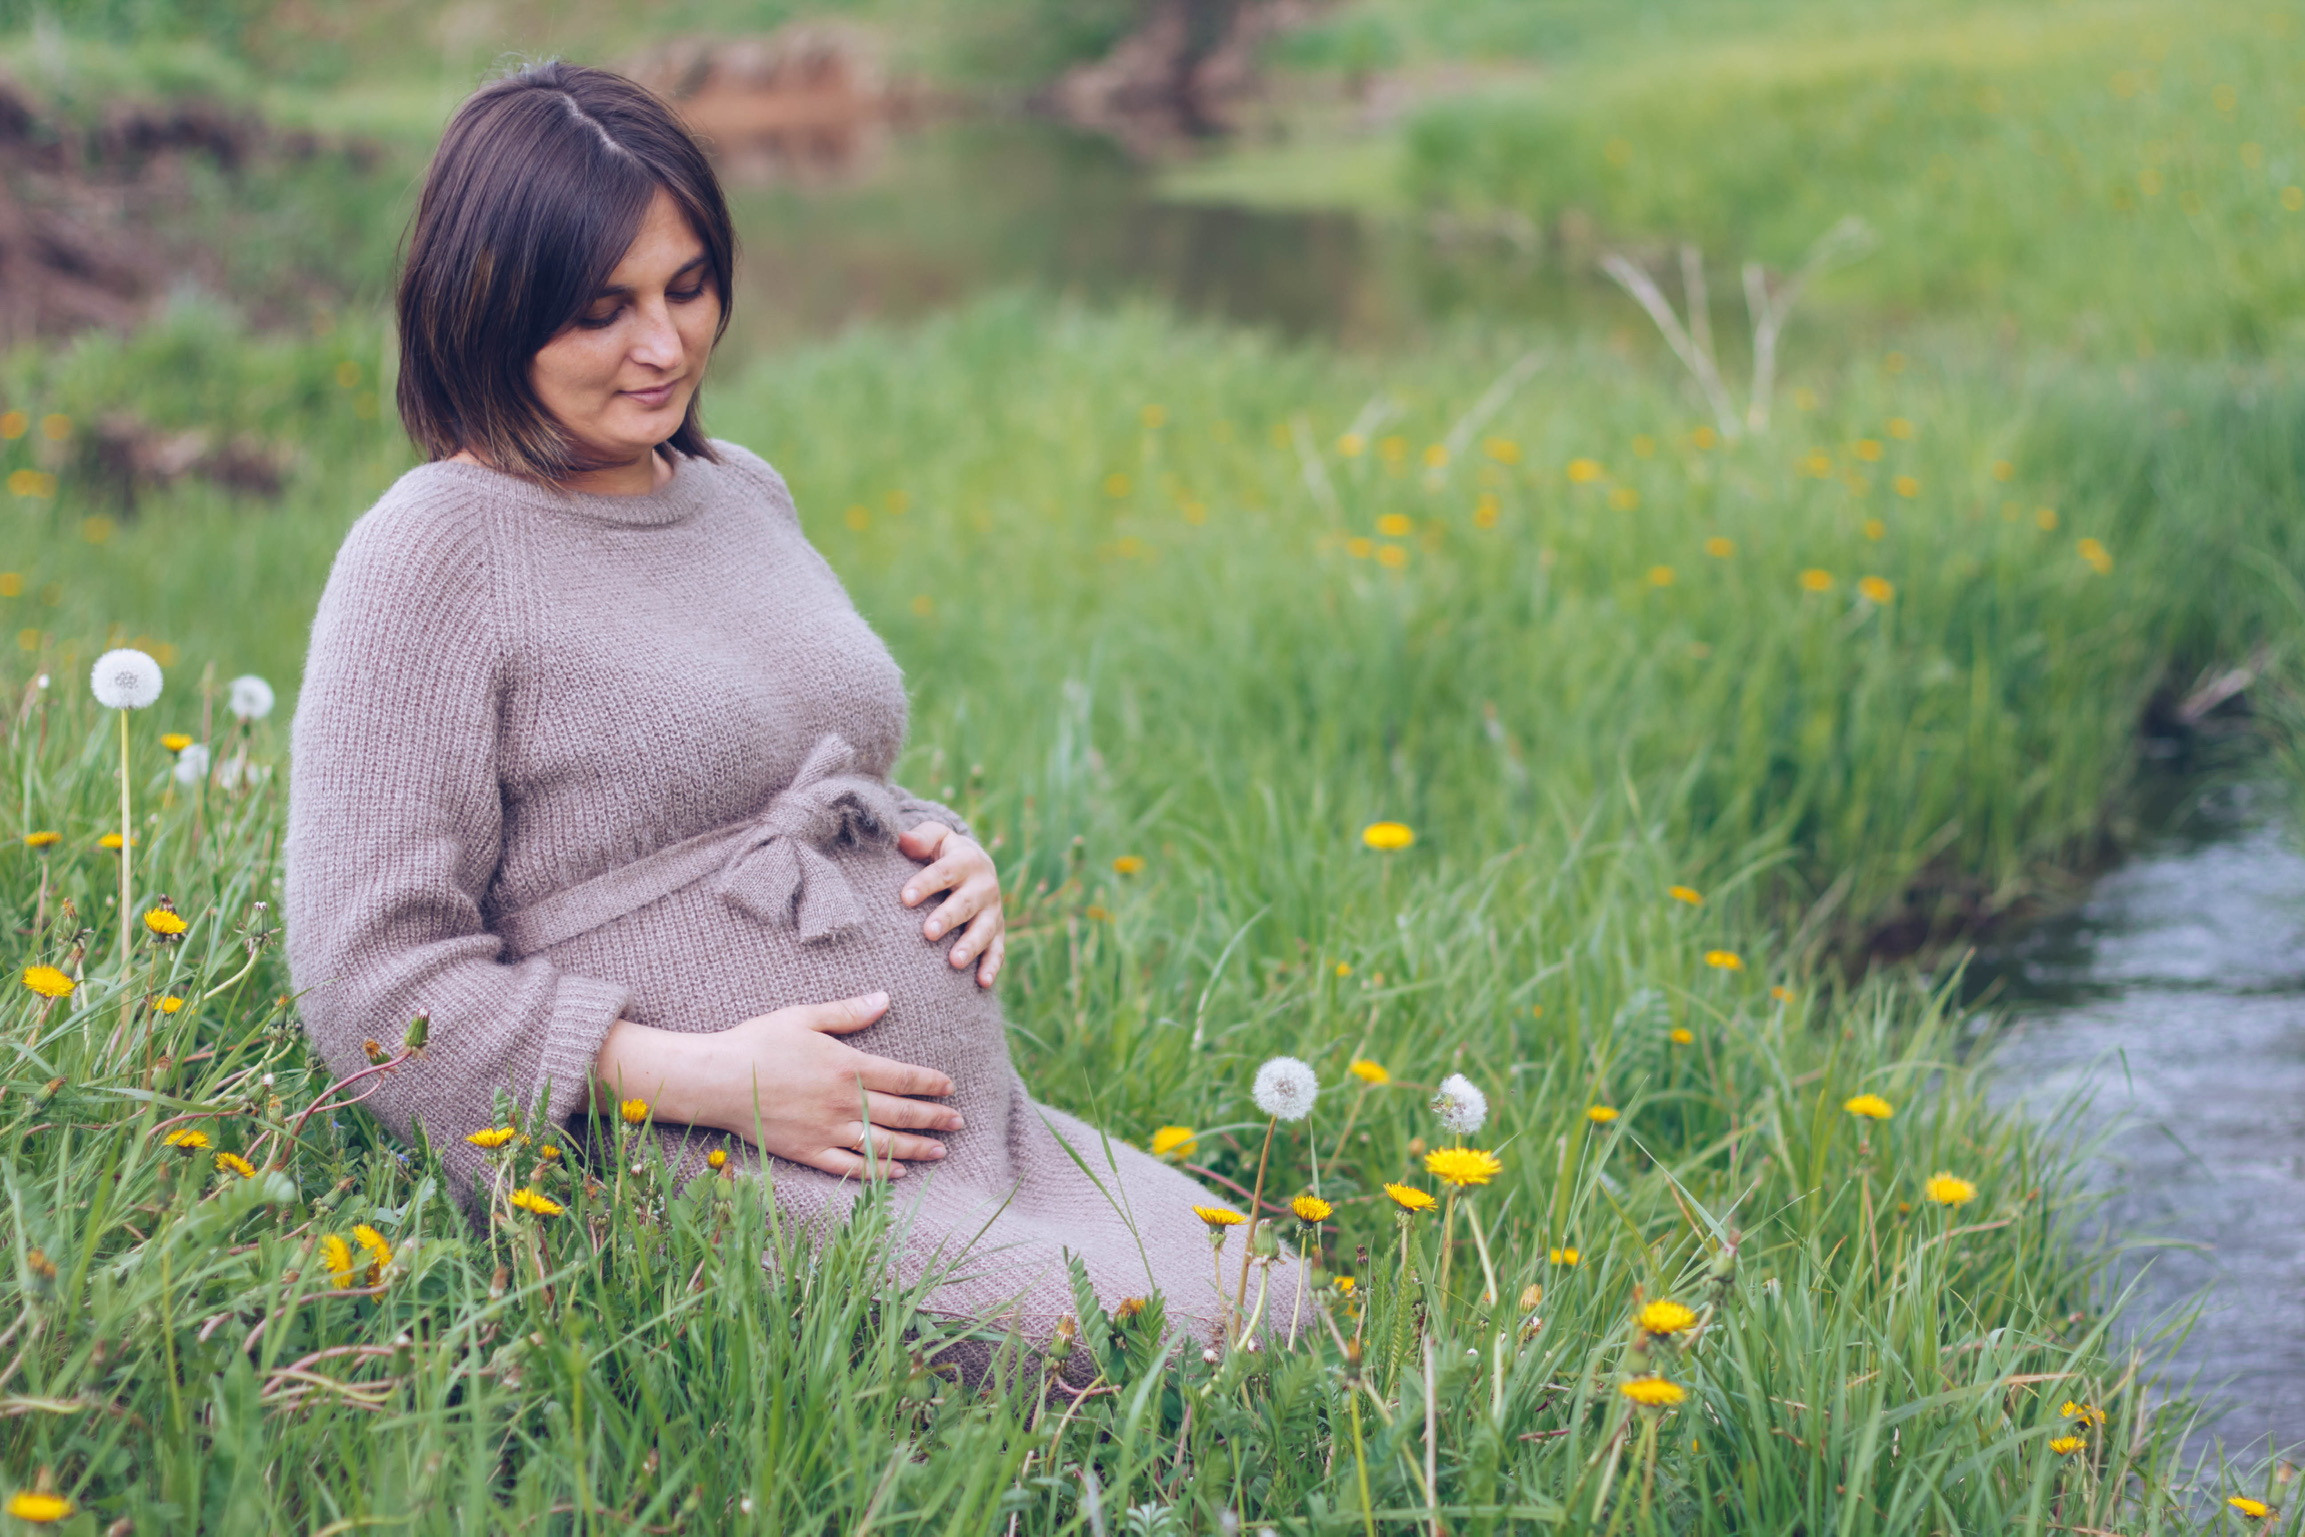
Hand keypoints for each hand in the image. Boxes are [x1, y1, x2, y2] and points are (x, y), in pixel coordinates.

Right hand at [591, 992, 960, 1179]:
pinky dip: (877, 1172)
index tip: (949, 1088)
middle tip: (958, 1122)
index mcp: (848, 1066)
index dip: (931, 1085)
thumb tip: (885, 998)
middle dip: (934, 1119)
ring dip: (915, 1149)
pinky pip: (851, 1166)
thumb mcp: (805, 1017)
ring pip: (883, 1144)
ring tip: (939, 1151)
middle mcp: (845, 1102)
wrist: (717, 1080)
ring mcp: (828, 1130)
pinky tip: (896, 1173)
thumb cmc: (759, 1042)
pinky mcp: (808, 1152)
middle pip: (902, 1114)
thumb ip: (848, 1012)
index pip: (903, 1078)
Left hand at [897, 822, 1004, 986]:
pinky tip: (981, 982)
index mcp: (967, 860)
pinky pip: (997, 950)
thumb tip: (903, 840)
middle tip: (928, 932)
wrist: (975, 864)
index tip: (905, 898)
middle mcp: (984, 886)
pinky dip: (991, 966)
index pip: (944, 872)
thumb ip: (921, 838)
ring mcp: (993, 911)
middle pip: (966, 903)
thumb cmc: (943, 852)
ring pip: (984, 930)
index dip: (925, 883)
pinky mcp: (998, 932)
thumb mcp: (935, 838)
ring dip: (970, 946)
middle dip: (948, 918)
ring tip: (953, 961)